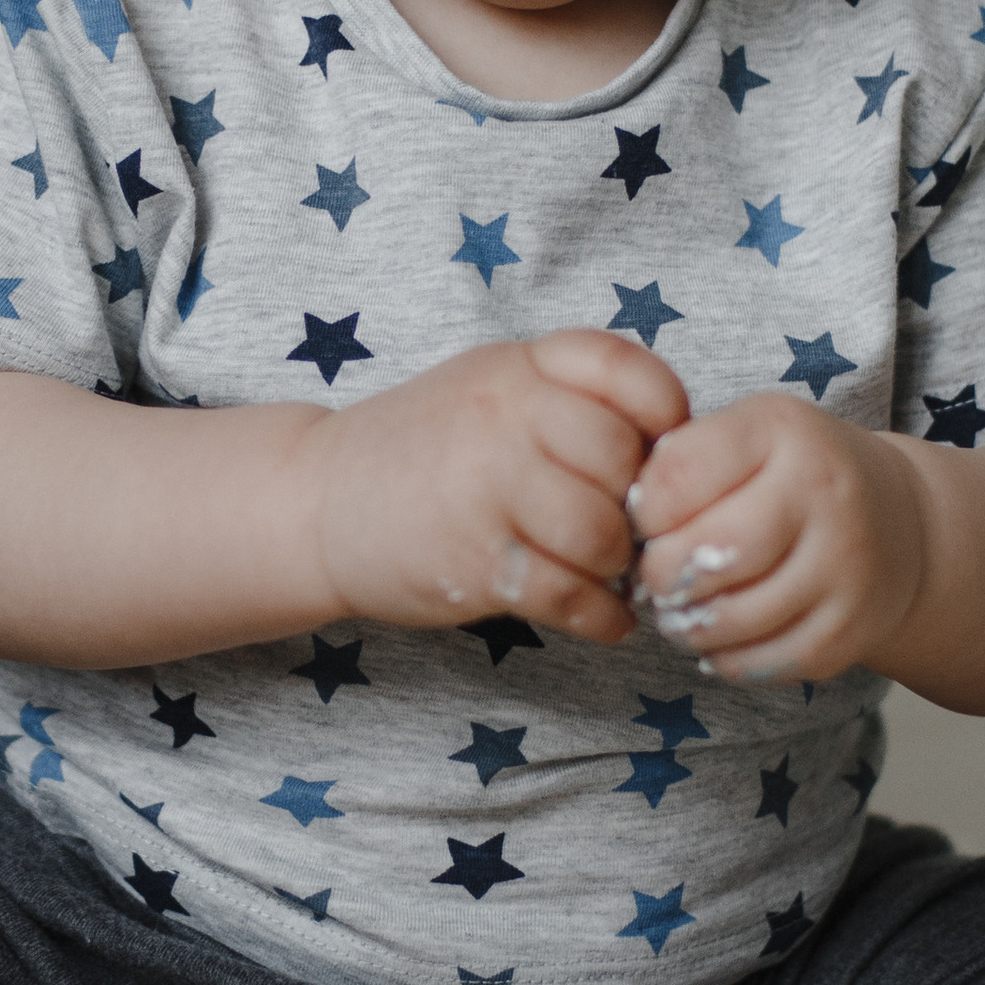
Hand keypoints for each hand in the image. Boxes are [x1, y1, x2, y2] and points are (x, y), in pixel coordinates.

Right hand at [301, 333, 688, 644]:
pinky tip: (601, 617)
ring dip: (619, 566)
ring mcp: (487, 488)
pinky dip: (602, 617)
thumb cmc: (420, 448)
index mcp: (517, 367)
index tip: (657, 455)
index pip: (630, 373)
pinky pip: (572, 595)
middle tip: (629, 530)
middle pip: (627, 461)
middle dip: (639, 506)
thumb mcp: (489, 387)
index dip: (665, 418)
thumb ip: (569, 398)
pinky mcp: (475, 562)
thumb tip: (672, 449)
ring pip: (604, 533)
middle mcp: (504, 417)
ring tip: (605, 573)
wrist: (313, 501)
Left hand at [629, 395, 926, 685]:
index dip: (642, 510)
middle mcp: (824, 492)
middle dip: (659, 574)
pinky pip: (758, 663)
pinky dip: (722, 657)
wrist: (898, 523)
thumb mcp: (744, 436)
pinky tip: (719, 636)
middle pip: (706, 553)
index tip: (646, 521)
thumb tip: (614, 527)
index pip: (676, 477)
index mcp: (782, 431)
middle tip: (655, 575)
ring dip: (684, 623)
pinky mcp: (849, 631)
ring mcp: (844, 567)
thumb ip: (678, 464)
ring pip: (730, 618)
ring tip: (680, 608)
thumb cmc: (789, 474)